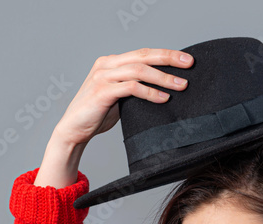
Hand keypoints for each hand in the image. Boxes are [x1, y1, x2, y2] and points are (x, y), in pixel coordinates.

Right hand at [52, 47, 193, 148]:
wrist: (73, 131)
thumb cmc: (96, 115)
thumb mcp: (118, 97)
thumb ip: (133, 88)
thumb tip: (162, 88)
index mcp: (111, 62)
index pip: (143, 53)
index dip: (165, 54)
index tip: (185, 60)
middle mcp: (106, 65)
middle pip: (143, 56)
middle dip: (169, 58)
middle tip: (189, 64)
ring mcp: (103, 77)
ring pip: (139, 70)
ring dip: (163, 77)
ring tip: (181, 85)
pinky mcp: (102, 92)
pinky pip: (131, 87)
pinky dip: (149, 92)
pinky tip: (163, 98)